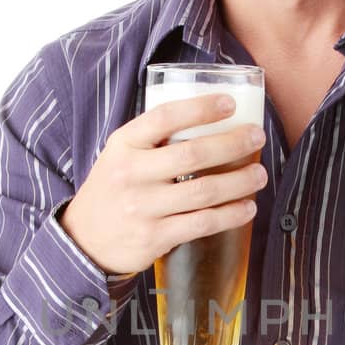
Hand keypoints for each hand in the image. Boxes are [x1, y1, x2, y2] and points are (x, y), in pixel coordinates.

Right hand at [58, 92, 267, 277]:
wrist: (84, 240)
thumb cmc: (113, 190)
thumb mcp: (120, 156)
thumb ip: (153, 140)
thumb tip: (209, 120)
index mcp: (124, 144)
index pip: (165, 118)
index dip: (201, 108)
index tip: (230, 103)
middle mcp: (132, 173)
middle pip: (193, 154)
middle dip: (233, 143)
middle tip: (257, 137)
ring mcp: (143, 207)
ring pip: (203, 191)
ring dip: (240, 181)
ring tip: (260, 174)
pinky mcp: (155, 237)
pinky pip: (202, 224)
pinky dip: (231, 215)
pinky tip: (248, 208)